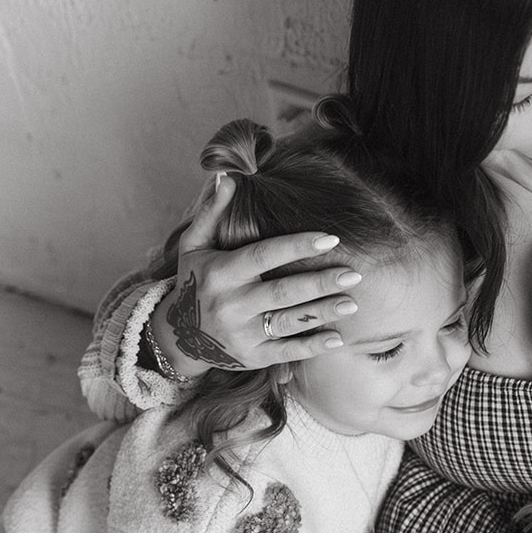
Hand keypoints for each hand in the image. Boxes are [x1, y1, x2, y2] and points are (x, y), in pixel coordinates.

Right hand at [149, 173, 363, 375]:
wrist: (178, 337)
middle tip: (353, 273)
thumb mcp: (194, 246)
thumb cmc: (195, 281)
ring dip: (322, 313)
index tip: (329, 238)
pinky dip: (313, 347)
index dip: (297, 246)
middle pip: (283, 292)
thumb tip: (227, 176)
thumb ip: (212, 213)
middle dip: (320, 283)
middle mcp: (232, 304)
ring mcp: (243, 333)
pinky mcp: (253, 356)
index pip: (264, 256)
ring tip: (352, 303)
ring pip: (289, 322)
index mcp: (222, 273)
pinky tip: (337, 338)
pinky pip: (286, 352)